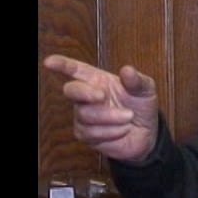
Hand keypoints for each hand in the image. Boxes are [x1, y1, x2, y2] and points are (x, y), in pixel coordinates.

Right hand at [43, 54, 159, 161]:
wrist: (147, 133)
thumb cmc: (142, 106)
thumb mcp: (146, 90)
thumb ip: (137, 80)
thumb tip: (127, 70)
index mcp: (98, 80)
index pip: (76, 70)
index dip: (62, 65)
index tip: (50, 62)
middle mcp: (87, 96)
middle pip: (72, 90)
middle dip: (84, 92)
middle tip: (102, 96)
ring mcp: (84, 116)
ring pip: (85, 115)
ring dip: (111, 117)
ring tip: (128, 117)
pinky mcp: (86, 135)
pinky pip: (92, 133)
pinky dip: (111, 131)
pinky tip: (123, 130)